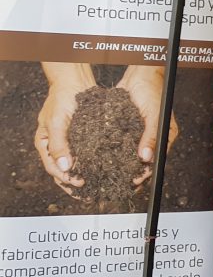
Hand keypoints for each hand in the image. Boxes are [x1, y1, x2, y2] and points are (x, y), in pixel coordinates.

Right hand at [35, 65, 95, 195]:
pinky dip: (93, 164)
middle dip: (74, 185)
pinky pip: (87, 155)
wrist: (74, 81)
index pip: (53, 168)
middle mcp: (56, 145)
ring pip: (75, 165)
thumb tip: (64, 167)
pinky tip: (104, 171)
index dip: (66, 179)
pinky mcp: (82, 137)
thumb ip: (59, 145)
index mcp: (44, 144)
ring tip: (96, 188)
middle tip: (88, 195)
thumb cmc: (61, 99)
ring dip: (84, 177)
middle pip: (64, 171)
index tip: (80, 184)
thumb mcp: (56, 122)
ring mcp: (69, 142)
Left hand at [117, 66, 178, 186]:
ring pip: (130, 153)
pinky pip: (120, 142)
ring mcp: (138, 132)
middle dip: (132, 171)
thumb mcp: (154, 114)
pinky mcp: (126, 126)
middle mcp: (151, 136)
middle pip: (142, 160)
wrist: (139, 73)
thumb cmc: (153, 90)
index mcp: (164, 136)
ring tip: (109, 174)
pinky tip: (104, 157)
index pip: (156, 160)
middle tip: (119, 183)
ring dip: (121, 163)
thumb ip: (151, 136)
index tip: (135, 181)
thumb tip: (146, 158)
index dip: (146, 173)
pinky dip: (113, 150)